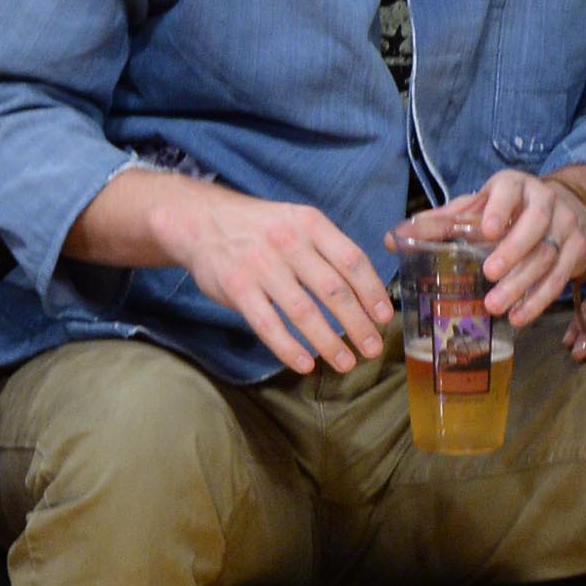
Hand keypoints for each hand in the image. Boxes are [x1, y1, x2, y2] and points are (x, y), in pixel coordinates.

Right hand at [160, 182, 392, 375]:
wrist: (200, 220)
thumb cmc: (260, 228)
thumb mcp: (297, 222)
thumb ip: (327, 250)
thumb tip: (366, 293)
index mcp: (311, 224)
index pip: (352, 260)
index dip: (373, 292)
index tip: (385, 318)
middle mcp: (289, 242)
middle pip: (333, 290)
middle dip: (358, 324)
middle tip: (372, 350)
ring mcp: (261, 265)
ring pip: (304, 311)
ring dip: (328, 342)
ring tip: (345, 363)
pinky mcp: (237, 287)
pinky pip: (268, 325)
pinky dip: (289, 348)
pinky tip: (306, 365)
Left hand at [422, 171, 585, 328]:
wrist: (567, 207)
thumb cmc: (509, 210)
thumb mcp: (478, 208)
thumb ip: (441, 222)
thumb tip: (393, 238)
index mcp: (514, 186)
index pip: (508, 191)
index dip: (499, 208)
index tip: (487, 229)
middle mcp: (544, 201)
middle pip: (534, 225)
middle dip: (513, 250)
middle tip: (489, 274)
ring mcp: (565, 226)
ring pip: (547, 255)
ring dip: (522, 283)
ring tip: (496, 306)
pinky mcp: (577, 252)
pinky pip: (560, 278)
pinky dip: (539, 299)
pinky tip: (519, 316)